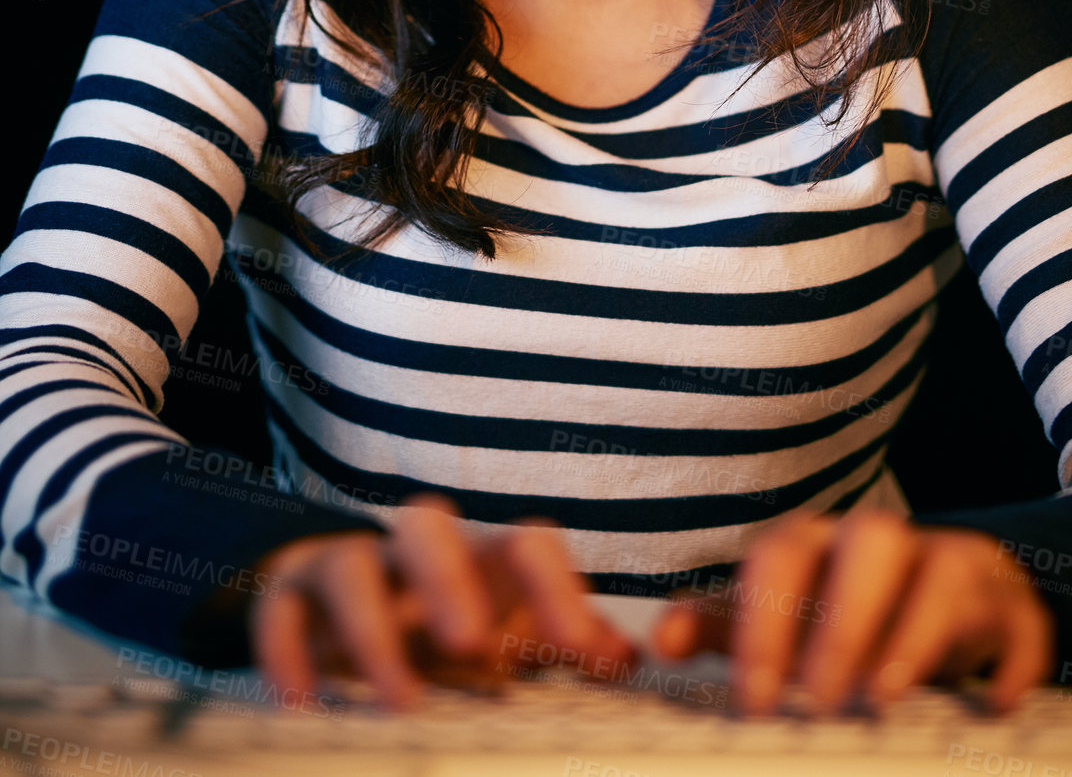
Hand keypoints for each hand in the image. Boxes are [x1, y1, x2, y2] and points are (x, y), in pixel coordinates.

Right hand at [249, 494, 633, 708]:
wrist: (343, 609)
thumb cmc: (448, 626)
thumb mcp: (508, 637)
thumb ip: (565, 645)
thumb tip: (631, 655)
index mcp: (479, 558)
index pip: (525, 546)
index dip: (558, 590)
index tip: (585, 654)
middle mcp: (414, 554)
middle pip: (430, 526)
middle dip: (450, 577)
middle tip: (471, 645)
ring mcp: (347, 567)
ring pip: (352, 564)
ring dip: (374, 629)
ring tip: (400, 703)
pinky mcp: (290, 598)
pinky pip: (281, 611)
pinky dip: (288, 654)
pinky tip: (303, 706)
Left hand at [649, 511, 1054, 714]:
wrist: (955, 593)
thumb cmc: (847, 612)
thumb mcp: (785, 620)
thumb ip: (727, 628)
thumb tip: (661, 639)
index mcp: (822, 543)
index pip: (784, 553)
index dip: (765, 619)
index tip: (751, 699)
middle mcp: (887, 543)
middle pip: (868, 543)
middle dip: (842, 620)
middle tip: (816, 703)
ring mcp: (956, 566)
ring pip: (943, 568)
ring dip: (914, 632)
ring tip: (882, 698)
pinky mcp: (1013, 608)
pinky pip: (1022, 625)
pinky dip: (1012, 665)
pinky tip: (991, 706)